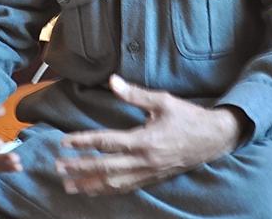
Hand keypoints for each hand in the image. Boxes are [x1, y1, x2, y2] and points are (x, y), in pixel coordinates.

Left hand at [55, 75, 245, 195]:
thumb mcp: (163, 101)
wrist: (214, 139)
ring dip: (89, 185)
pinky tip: (93, 191)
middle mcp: (144, 161)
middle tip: (58, 166)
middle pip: (104, 167)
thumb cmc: (188, 118)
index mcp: (144, 140)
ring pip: (113, 183)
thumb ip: (134, 94)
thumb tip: (112, 80)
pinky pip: (125, 188)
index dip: (83, 142)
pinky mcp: (152, 179)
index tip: (64, 142)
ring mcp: (148, 173)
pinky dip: (106, 191)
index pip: (107, 143)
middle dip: (79, 168)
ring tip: (68, 185)